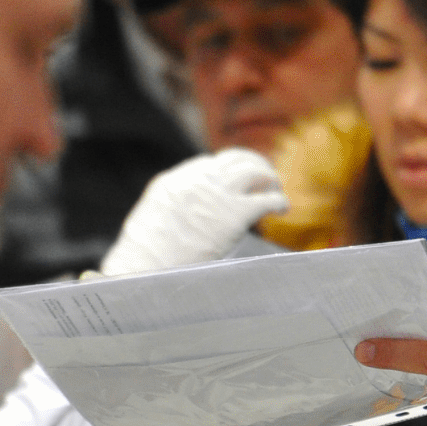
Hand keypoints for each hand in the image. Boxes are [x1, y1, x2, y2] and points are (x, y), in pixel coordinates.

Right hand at [100, 148, 287, 276]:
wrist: (146, 266)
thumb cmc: (144, 256)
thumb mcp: (152, 217)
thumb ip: (173, 206)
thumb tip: (188, 213)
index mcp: (175, 180)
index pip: (208, 164)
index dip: (226, 170)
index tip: (236, 180)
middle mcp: (198, 180)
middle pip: (235, 159)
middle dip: (252, 164)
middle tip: (264, 177)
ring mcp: (218, 194)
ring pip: (255, 171)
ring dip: (269, 178)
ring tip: (275, 189)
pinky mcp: (235, 214)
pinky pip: (267, 199)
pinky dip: (279, 200)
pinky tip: (282, 208)